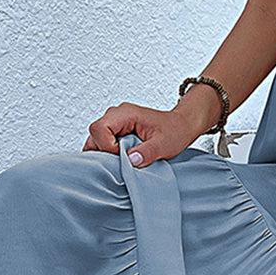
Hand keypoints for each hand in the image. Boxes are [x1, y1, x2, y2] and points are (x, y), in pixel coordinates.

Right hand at [83, 100, 208, 167]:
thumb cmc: (174, 131)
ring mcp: (115, 122)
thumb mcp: (164, 145)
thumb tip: (131, 160)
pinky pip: (103, 142)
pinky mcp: (117, 130)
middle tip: (122, 161)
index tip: (123, 156)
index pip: (99, 128)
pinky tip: (122, 159)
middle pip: (94, 134)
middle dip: (104, 152)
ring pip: (96, 139)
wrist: (181, 125)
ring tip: (123, 160)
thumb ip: (147, 152)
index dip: (107, 146)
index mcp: (126, 113)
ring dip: (106, 153)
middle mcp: (117, 115)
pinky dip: (109, 153)